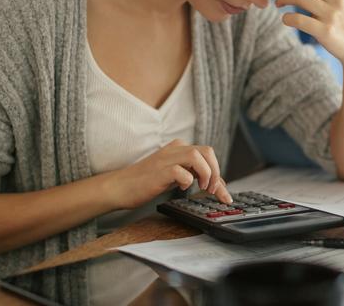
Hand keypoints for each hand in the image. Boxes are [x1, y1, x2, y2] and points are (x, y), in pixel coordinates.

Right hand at [104, 139, 231, 209]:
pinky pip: (181, 171)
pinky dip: (187, 180)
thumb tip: (217, 184)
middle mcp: (175, 149)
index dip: (219, 173)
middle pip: (207, 151)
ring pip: (197, 156)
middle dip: (215, 171)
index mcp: (179, 148)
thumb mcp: (175, 176)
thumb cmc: (146, 182)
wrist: (120, 187)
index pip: (207, 154)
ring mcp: (167, 159)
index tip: (224, 194)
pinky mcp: (159, 171)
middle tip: (212, 189)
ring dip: (206, 174)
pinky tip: (183, 187)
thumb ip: (194, 175)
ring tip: (202, 187)